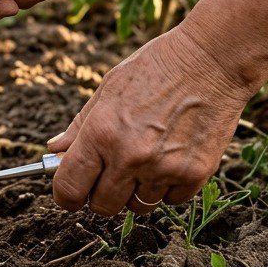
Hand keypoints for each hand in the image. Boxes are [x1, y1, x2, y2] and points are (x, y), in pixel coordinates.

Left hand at [48, 23, 252, 214]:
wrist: (212, 59)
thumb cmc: (156, 67)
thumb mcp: (109, 88)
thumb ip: (80, 125)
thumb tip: (55, 151)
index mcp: (101, 132)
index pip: (69, 187)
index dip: (65, 195)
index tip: (69, 193)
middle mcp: (129, 156)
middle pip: (102, 206)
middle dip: (100, 194)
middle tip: (109, 173)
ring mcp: (164, 169)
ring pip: (138, 206)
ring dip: (136, 190)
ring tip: (146, 156)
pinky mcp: (195, 175)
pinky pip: (171, 200)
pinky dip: (168, 186)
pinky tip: (171, 156)